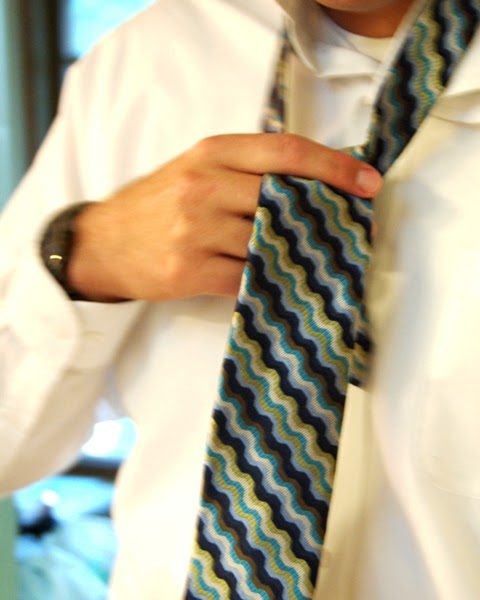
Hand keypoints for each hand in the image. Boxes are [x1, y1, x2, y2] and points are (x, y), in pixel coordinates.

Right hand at [67, 133, 381, 301]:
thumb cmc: (156, 205)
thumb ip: (245, 171)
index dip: (334, 166)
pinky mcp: (190, 270)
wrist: (102, 243)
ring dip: (302, 253)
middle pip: (286, 198)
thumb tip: (310, 189)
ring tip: (322, 258)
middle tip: (357, 228)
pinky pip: (248, 278)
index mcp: (211, 152)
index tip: (368, 182)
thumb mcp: (195, 170)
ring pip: (271, 242)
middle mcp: (205, 185)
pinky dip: (271, 281)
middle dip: (328, 215)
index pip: (286, 152)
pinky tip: (283, 283)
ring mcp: (196, 229)